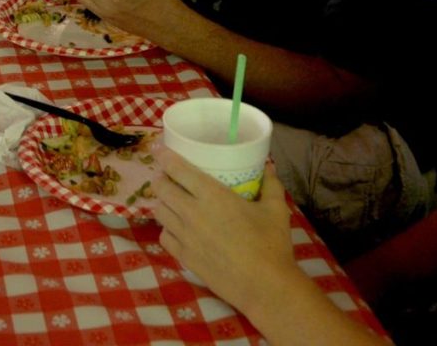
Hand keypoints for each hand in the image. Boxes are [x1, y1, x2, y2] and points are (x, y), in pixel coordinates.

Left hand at [154, 151, 295, 315]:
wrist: (265, 286)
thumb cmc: (271, 243)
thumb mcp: (276, 208)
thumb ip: (271, 184)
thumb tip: (268, 167)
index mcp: (213, 195)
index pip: (179, 170)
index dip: (165, 157)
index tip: (160, 149)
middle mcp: (193, 213)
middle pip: (162, 189)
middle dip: (161, 179)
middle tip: (168, 176)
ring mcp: (186, 237)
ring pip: (160, 212)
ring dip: (163, 202)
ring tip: (172, 200)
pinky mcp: (185, 258)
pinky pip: (164, 237)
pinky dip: (167, 228)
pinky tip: (177, 228)